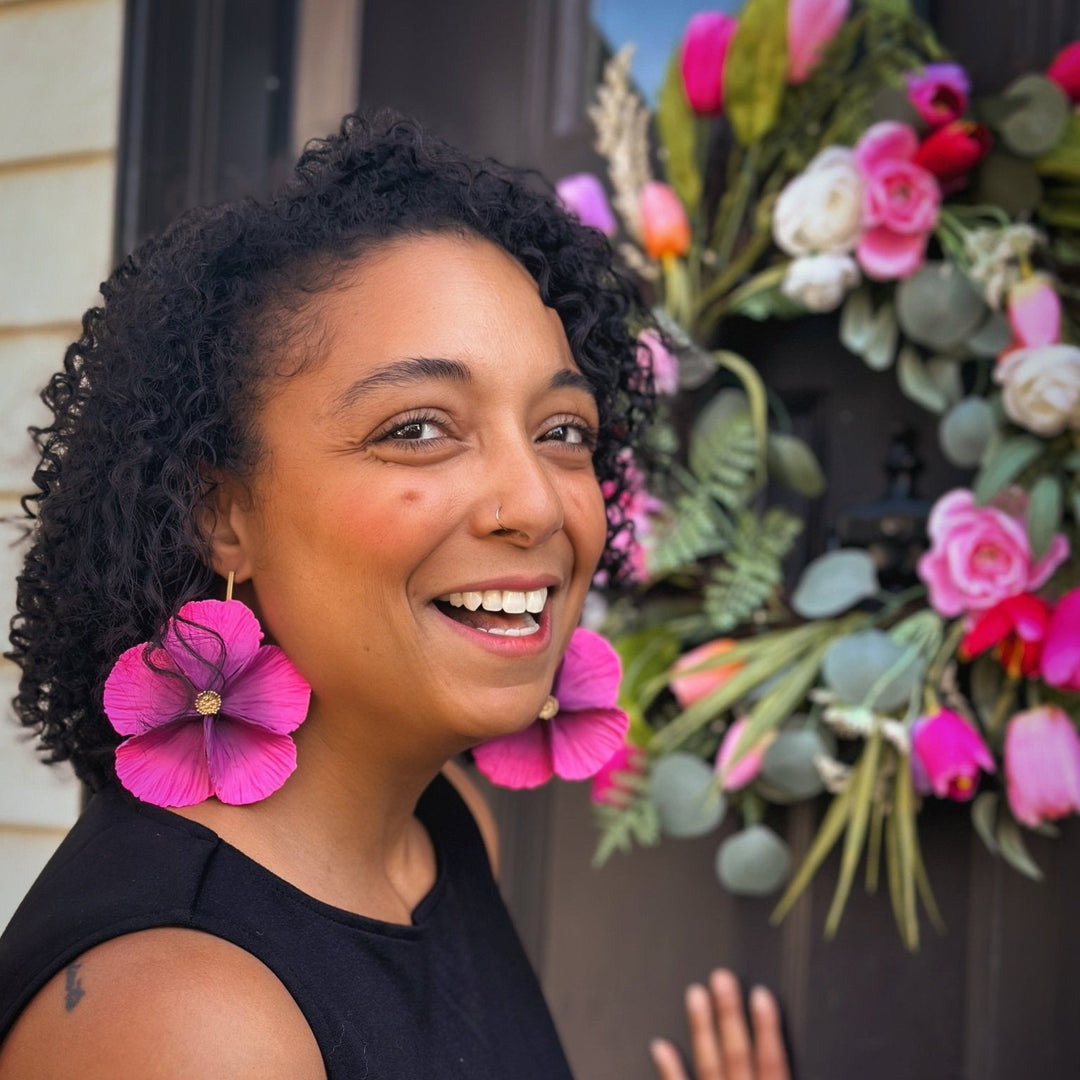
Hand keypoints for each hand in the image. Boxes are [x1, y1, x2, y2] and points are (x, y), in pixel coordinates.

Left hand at [650, 968, 790, 1079]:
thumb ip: (781, 1073)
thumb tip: (780, 1052)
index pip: (773, 1062)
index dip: (768, 1027)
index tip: (761, 994)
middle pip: (738, 1055)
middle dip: (730, 1015)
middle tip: (722, 979)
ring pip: (709, 1067)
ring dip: (702, 1029)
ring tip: (695, 994)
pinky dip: (669, 1069)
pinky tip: (660, 1045)